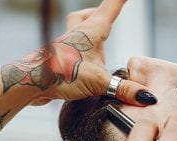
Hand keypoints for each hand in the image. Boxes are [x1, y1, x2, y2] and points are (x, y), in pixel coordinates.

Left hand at [1, 0, 150, 105]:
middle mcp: (77, 34)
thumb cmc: (61, 74)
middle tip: (109, 16)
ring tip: (99, 46)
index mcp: (90, 32)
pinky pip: (71, 48)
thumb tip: (147, 96)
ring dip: (88, 32)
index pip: (110, 7)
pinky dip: (80, 51)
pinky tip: (83, 66)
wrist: (30, 83)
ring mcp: (66, 45)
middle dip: (101, 14)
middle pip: (89, 15)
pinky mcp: (59, 58)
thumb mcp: (98, 82)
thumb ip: (124, 89)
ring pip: (77, 29)